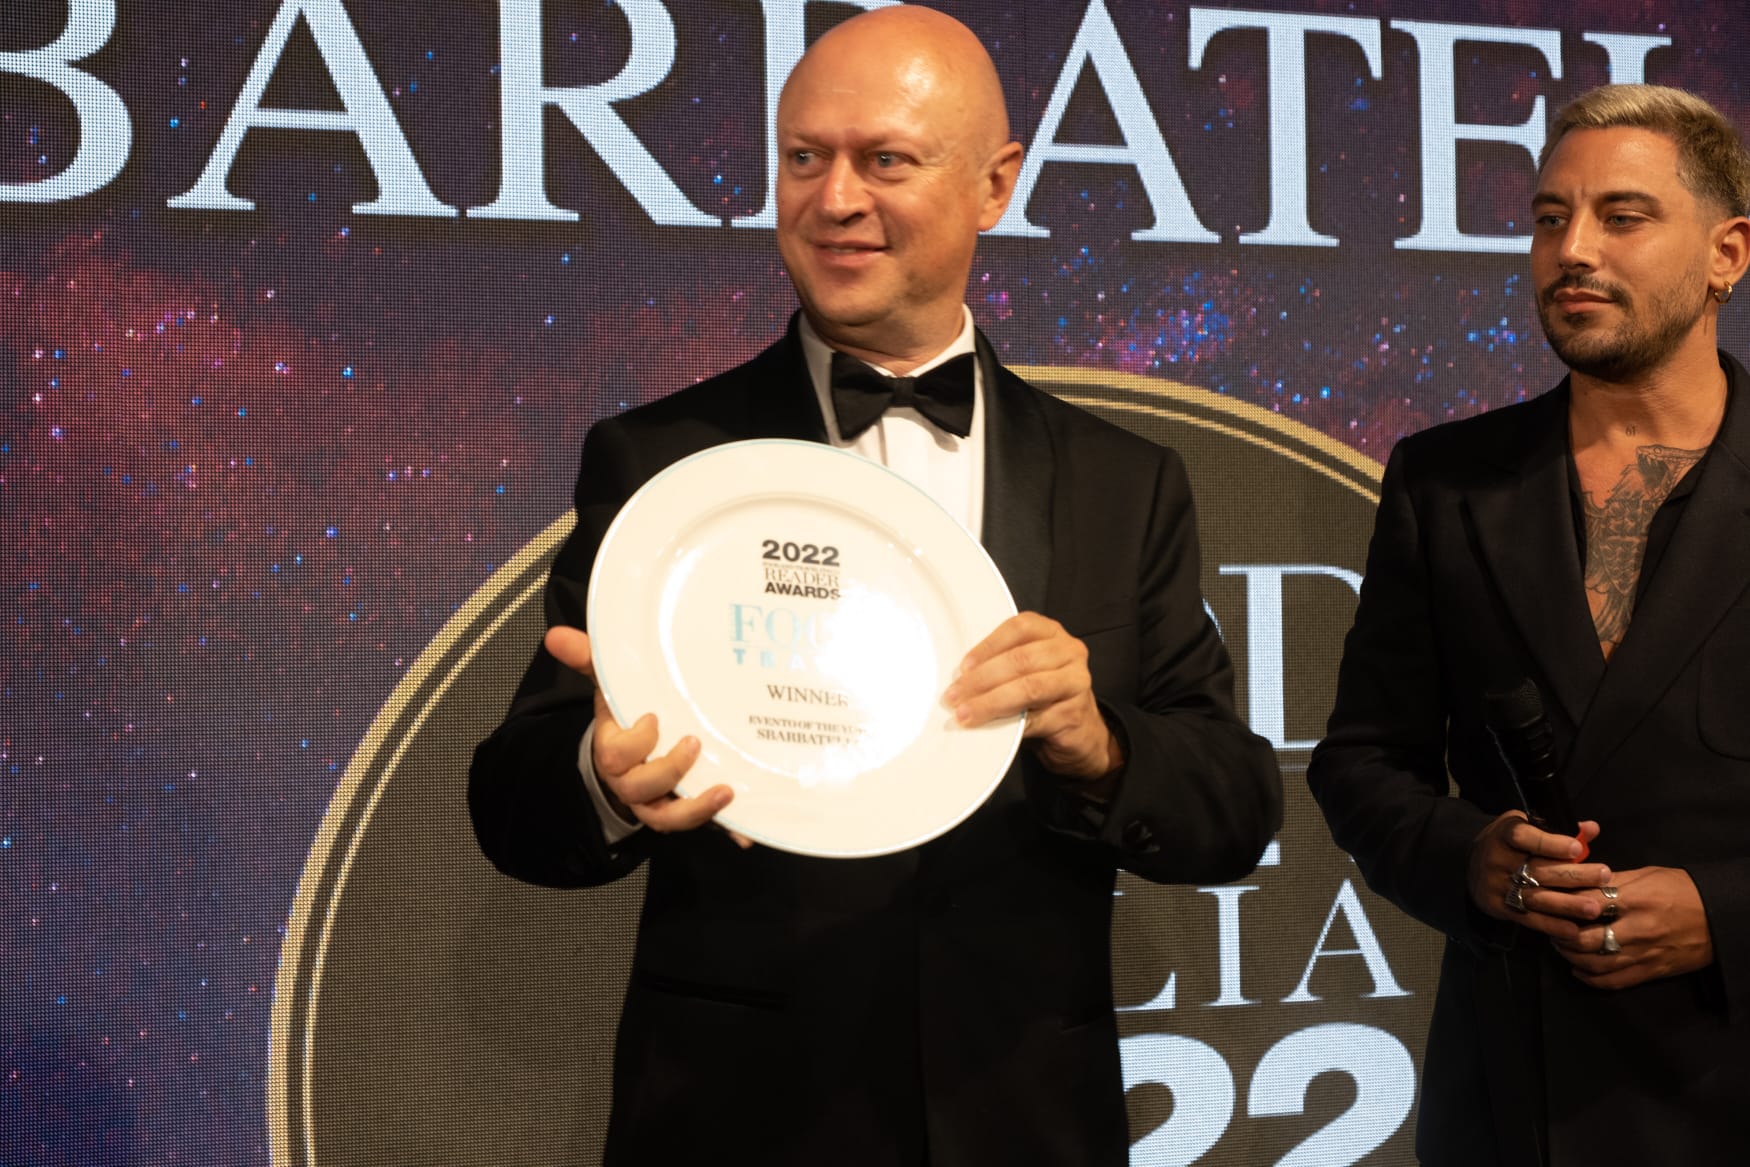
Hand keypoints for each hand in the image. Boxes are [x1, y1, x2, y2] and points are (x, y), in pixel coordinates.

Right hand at [545, 625, 740, 837]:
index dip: (635, 742)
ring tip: (725, 790)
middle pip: (641, 788)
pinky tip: (744, 832)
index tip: (654, 718)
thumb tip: (556, 636)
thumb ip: (588, 659)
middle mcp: (631, 782)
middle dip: (669, 769)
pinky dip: (721, 827)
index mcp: (612, 752)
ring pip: (667, 817)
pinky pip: (697, 825)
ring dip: (696, 808)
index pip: (615, 755)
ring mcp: (656, 801)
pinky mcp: (681, 810)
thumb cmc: (622, 718)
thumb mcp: (608, 687)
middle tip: (694, 743)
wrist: (626, 754)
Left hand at [941, 612, 1120, 780]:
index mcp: (1051, 633)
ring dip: (991, 702)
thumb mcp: (1025, 671)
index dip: (988, 646)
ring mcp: (1076, 682)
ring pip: (1029, 688)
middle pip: (1021, 659)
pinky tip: (992, 729)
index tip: (963, 667)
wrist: (1079, 730)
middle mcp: (1069, 652)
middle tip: (955, 695)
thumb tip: (960, 678)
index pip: (1019, 628)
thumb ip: (1001, 664)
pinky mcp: (1074, 714)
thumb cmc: (1044, 696)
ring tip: (967, 714)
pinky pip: (1036, 718)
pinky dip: (1010, 724)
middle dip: (982, 679)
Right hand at [1468, 811, 1610, 941]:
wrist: (1469, 865)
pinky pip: (1528, 918)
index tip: (1578, 849)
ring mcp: (1497, 886)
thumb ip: (1557, 830)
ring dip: (1567, 904)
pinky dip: (1551, 925)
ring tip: (1595, 908)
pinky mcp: (1499, 908)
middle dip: (1574, 874)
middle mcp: (1498, 860)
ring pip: (1536, 897)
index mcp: (1504, 835)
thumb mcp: (1525, 827)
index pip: (1524, 837)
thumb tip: (1592, 829)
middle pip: (1538, 869)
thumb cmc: (1508, 844)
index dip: (1550, 844)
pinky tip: (1573, 930)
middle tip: (1604, 876)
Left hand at [1553, 866, 1714, 988]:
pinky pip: (1614, 981)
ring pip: (1595, 964)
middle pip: (1584, 938)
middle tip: (1551, 927)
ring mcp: (1645, 954)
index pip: (1585, 903)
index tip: (1548, 900)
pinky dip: (1590, 978)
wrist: (1722, 917)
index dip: (1561, 903)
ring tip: (1561, 945)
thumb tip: (1580, 883)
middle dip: (1560, 934)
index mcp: (1635, 899)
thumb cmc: (1683, 890)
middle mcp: (1637, 929)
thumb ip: (1613, 881)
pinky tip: (1578, 969)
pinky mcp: (1652, 972)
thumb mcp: (1647, 875)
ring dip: (1571, 956)